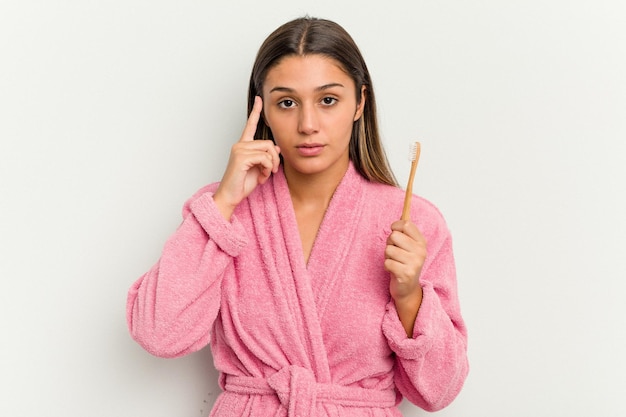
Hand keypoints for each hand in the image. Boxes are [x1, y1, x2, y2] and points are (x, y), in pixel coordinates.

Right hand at [213, 96, 280, 219]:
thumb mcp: (259, 169)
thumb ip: (266, 157)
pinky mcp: (241, 157)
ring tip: (266, 175)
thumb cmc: (242, 184)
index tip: (259, 99)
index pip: (250, 126)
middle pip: (268, 143)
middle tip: (272, 172)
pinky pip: (264, 158)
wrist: (230, 197)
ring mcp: (239, 150)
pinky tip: (262, 177)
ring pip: (267, 150)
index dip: (256, 112)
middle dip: (275, 159)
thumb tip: (276, 147)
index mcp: (243, 146)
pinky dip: (267, 169)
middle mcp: (240, 145)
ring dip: (271, 165)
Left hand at [384, 219, 426, 335]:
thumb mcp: (409, 246)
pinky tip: (394, 271)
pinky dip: (387, 266)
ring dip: (388, 257)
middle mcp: (420, 251)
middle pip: (394, 236)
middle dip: (390, 244)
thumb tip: (402, 215)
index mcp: (422, 242)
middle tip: (395, 253)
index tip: (394, 232)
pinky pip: (387, 262)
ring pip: (388, 249)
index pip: (406, 224)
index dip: (395, 226)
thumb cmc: (404, 263)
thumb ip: (406, 232)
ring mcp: (414, 263)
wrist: (407, 288)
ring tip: (395, 262)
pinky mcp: (406, 274)